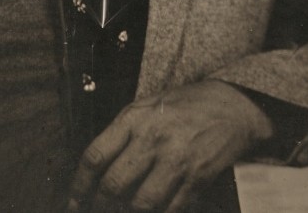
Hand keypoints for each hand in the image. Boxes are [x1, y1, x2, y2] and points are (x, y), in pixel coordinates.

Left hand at [65, 79, 273, 212]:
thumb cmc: (184, 106)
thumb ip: (122, 134)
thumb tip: (96, 172)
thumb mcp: (148, 106)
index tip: (74, 203)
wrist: (232, 105)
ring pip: (139, 204)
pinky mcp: (197, 179)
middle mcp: (152, 138)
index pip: (95, 156)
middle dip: (99, 208)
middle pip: (113, 185)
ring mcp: (176, 160)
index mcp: (134, 117)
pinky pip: (168, 211)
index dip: (79, 187)